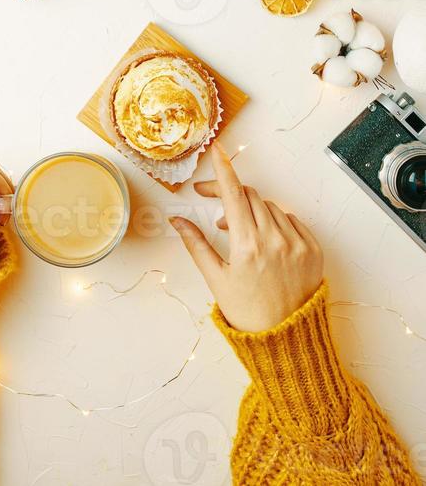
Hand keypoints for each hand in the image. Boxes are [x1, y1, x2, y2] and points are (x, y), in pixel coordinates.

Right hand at [170, 143, 323, 331]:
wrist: (286, 340)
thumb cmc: (247, 313)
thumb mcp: (216, 279)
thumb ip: (196, 244)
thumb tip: (177, 221)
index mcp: (247, 245)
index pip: (233, 194)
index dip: (223, 170)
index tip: (218, 152)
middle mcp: (274, 240)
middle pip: (250, 196)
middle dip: (232, 195)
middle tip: (216, 208)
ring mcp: (297, 244)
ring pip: (270, 207)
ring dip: (253, 211)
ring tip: (242, 234)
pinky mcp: (313, 250)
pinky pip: (291, 221)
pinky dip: (276, 223)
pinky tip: (267, 241)